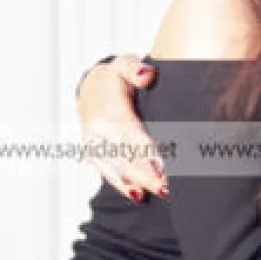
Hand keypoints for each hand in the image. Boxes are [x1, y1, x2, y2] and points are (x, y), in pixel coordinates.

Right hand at [78, 53, 164, 200]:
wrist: (90, 88)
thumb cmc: (115, 78)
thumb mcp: (124, 64)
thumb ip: (135, 68)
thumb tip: (147, 75)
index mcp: (108, 111)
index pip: (131, 134)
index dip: (148, 151)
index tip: (165, 166)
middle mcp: (97, 131)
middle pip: (126, 156)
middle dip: (149, 173)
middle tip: (170, 186)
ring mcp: (93, 145)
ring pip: (117, 168)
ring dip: (139, 183)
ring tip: (162, 193)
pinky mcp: (92, 155)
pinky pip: (107, 173)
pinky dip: (123, 185)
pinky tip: (139, 195)